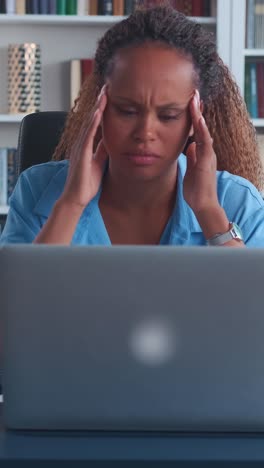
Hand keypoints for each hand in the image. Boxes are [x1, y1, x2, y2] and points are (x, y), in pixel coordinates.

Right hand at [61, 85, 107, 208]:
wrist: (77, 198)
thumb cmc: (87, 183)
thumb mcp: (100, 163)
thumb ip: (103, 150)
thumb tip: (110, 139)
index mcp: (86, 145)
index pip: (94, 123)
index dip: (101, 109)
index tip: (108, 95)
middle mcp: (81, 143)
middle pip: (91, 118)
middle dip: (99, 102)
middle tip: (107, 86)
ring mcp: (80, 148)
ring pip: (89, 123)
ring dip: (97, 108)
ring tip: (104, 93)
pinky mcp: (81, 154)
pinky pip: (87, 136)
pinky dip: (93, 123)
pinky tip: (98, 112)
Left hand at [183, 89, 218, 215]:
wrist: (203, 204)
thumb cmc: (196, 189)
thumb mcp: (192, 169)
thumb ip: (193, 157)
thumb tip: (190, 146)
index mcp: (202, 152)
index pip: (197, 130)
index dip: (193, 116)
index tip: (189, 102)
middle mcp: (207, 151)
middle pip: (202, 126)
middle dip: (197, 110)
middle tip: (193, 93)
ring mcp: (208, 155)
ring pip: (204, 131)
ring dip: (199, 116)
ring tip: (195, 100)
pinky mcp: (207, 162)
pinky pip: (205, 143)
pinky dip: (202, 131)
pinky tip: (199, 120)